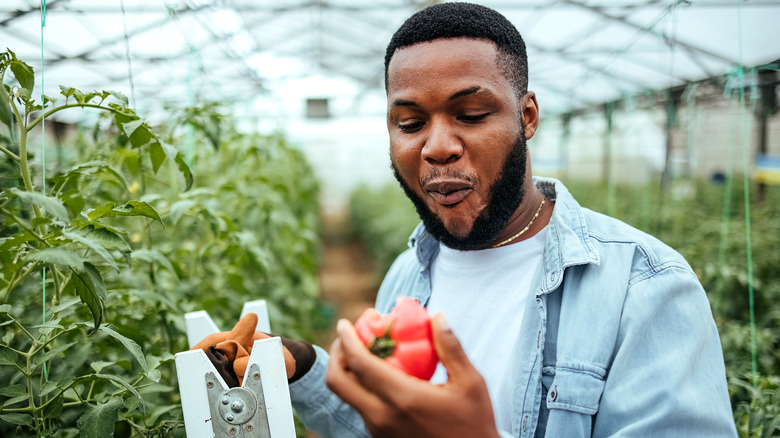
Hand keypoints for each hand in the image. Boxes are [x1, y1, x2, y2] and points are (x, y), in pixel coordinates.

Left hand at [326, 313, 500, 437]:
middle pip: (338, 382)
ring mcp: (379, 430)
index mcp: (403, 398)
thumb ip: (450, 347)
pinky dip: (359, 387)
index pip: (360, 365)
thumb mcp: (470, 382)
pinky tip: (378, 375)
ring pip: (347, 396)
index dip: (347, 340)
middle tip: (348, 338)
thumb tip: (437, 316)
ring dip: (348, 371)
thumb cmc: (474, 423)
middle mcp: (383, 416)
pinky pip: (360, 408)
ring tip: (364, 353)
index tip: (344, 323)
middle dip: (337, 354)